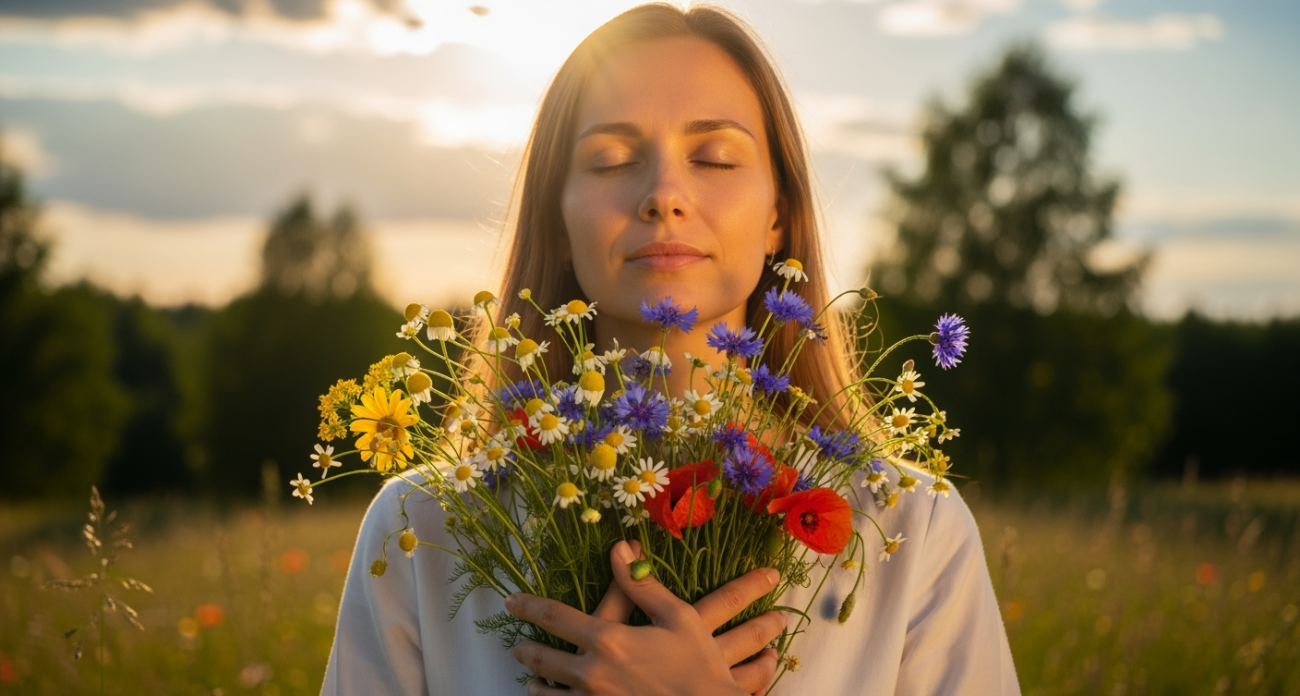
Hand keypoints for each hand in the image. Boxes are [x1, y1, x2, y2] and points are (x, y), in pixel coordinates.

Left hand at [505, 540, 786, 694]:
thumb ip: (642, 585)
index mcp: (609, 640)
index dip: (529, 607)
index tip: (512, 601)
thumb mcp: (677, 617)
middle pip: (544, 659)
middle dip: (526, 650)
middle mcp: (592, 673)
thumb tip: (620, 549)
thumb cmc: (700, 665)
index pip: (555, 617)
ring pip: (549, 695)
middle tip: (516, 646)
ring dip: (536, 685)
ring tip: (530, 681)